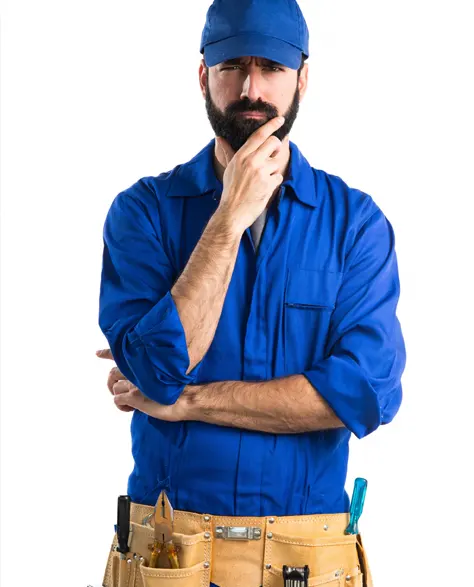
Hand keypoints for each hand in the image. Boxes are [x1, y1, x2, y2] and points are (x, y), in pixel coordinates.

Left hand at [96, 347, 186, 420]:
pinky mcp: (133, 397)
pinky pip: (117, 400)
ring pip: (114, 386)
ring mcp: (134, 383)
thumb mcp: (169, 371)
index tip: (98, 353)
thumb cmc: (184, 386)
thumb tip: (151, 373)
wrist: (188, 397)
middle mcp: (138, 370)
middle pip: (113, 372)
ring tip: (128, 401)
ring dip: (118, 394)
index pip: (122, 353)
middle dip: (111, 381)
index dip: (108, 353)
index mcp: (146, 362)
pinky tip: (131, 409)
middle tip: (115, 389)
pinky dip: (121, 406)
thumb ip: (155, 369)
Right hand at [215, 116, 285, 233]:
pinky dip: (274, 182)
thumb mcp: (228, 169)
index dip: (271, 125)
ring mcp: (260, 172)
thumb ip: (228, 152)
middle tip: (273, 154)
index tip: (280, 119)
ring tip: (261, 180)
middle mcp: (251, 161)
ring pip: (277, 162)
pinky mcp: (268, 183)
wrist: (233, 212)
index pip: (259, 135)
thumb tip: (219, 138)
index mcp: (241, 156)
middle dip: (276, 147)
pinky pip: (278, 176)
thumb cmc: (230, 191)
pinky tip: (264, 188)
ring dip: (273, 170)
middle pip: (273, 143)